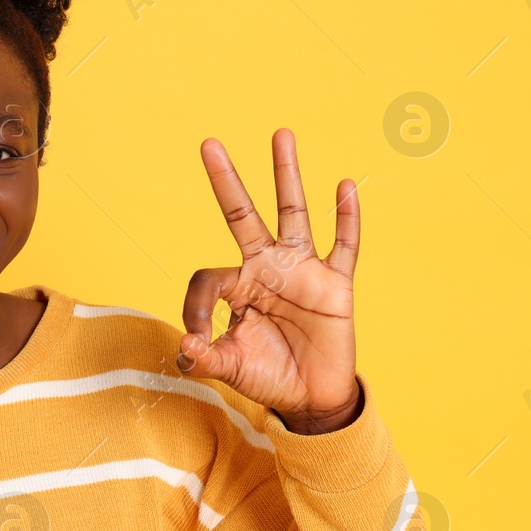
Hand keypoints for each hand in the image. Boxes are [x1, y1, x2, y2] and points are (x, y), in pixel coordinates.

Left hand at [177, 129, 361, 434]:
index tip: (197, 337)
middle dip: (226, 181)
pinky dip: (346, 217)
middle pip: (242, 214)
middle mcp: (267, 267)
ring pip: (293, 213)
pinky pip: (343, 244)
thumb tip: (184, 345)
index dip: (195, 306)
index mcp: (238, 285)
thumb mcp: (231, 368)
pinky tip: (344, 186)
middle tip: (208, 144)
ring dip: (286, 175)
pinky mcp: (335, 284)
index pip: (208, 276)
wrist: (311, 396)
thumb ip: (206, 358)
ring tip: (280, 134)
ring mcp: (302, 270)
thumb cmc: (268, 376)